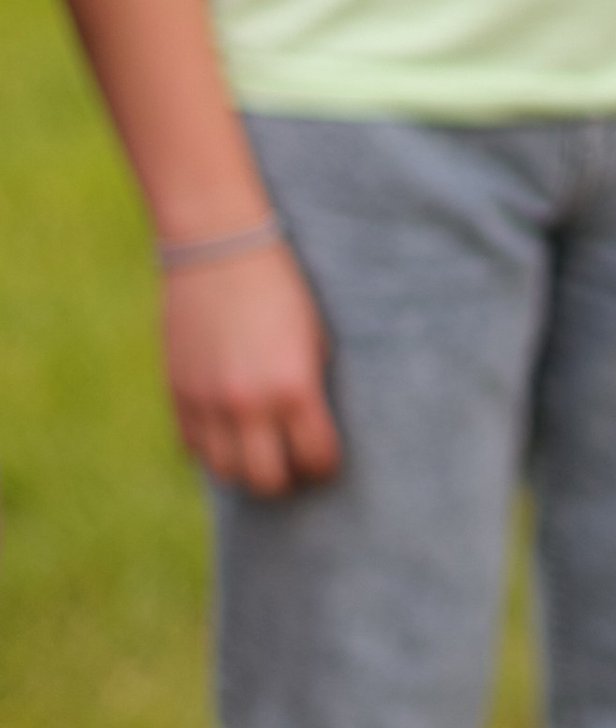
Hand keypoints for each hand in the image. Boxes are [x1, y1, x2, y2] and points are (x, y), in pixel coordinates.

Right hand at [162, 242, 339, 494]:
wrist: (220, 246)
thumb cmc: (282, 289)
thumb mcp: (315, 340)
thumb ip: (311, 391)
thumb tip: (311, 435)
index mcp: (294, 387)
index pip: (315, 458)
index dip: (325, 465)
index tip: (326, 458)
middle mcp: (248, 402)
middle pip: (266, 481)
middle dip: (285, 479)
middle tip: (292, 465)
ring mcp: (207, 399)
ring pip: (225, 471)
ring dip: (245, 468)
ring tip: (259, 451)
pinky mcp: (177, 390)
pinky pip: (193, 445)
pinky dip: (212, 447)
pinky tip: (227, 431)